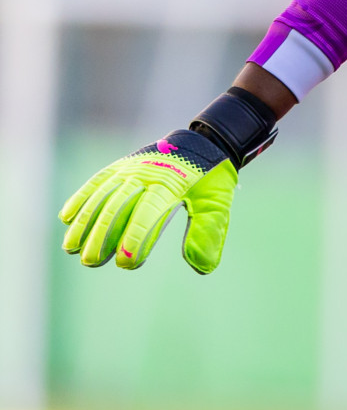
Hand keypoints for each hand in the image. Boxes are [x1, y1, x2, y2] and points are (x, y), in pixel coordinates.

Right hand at [60, 129, 236, 272]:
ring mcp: (132, 167)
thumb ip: (208, 232)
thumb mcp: (218, 202)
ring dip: (84, 220)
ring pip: (102, 194)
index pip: (149, 211)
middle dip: (102, 235)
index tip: (125, 262)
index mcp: (172, 183)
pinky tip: (66, 217)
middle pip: (118, 205)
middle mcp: (147, 173)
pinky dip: (81, 197)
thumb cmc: (212, 178)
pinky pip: (98, 180)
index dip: (135, 237)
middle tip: (89, 261)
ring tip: (70, 247)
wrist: (206, 141)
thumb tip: (200, 268)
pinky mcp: (122, 165)